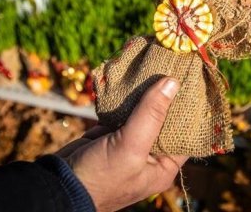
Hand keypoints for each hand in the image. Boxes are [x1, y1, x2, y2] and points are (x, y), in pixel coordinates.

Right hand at [58, 77, 186, 211]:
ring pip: (143, 113)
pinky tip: (131, 76)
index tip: (193, 82)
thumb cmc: (100, 176)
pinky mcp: (110, 134)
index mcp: (163, 166)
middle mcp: (150, 155)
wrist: (57, 185)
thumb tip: (173, 82)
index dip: (190, 110)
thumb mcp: (131, 146)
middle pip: (164, 120)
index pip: (185, 134)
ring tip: (157, 65)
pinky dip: (125, 96)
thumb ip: (151, 114)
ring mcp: (129, 144)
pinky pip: (123, 111)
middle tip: (174, 66)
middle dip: (166, 96)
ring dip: (145, 93)